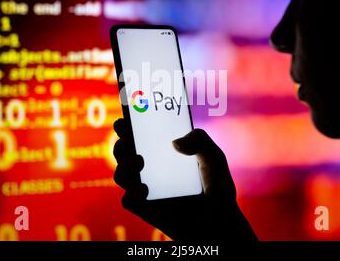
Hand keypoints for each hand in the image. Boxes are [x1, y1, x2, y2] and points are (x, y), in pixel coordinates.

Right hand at [113, 118, 256, 240]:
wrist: (219, 223)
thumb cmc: (216, 187)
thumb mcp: (214, 158)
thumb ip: (201, 141)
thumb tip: (175, 143)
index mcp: (163, 150)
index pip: (140, 133)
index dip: (128, 123)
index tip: (125, 117)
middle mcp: (150, 167)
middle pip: (124, 151)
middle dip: (120, 143)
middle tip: (129, 139)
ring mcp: (145, 187)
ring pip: (121, 174)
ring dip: (123, 165)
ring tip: (139, 162)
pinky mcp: (145, 208)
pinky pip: (128, 200)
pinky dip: (130, 193)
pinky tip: (145, 190)